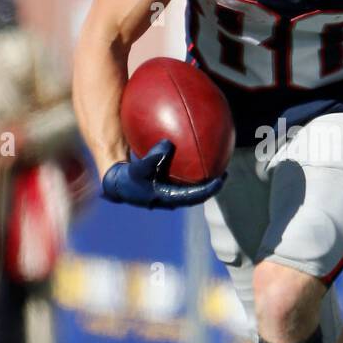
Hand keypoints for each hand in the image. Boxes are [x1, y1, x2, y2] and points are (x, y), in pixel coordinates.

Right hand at [101, 139, 225, 208]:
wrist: (118, 185)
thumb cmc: (128, 178)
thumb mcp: (138, 169)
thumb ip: (152, 158)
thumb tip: (168, 144)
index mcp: (169, 198)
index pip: (195, 196)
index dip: (210, 189)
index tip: (222, 179)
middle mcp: (174, 198)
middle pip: (198, 194)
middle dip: (212, 185)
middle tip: (225, 172)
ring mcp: (171, 192)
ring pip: (192, 187)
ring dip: (204, 177)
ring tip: (217, 163)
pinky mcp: (168, 185)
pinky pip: (184, 177)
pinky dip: (191, 167)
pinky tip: (195, 151)